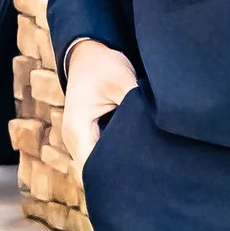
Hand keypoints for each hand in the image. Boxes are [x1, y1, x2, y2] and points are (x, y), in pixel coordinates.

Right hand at [61, 37, 137, 172]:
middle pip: (95, 171)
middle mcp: (73, 140)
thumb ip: (136, 106)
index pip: (95, 167)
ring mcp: (78, 140)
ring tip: (143, 169)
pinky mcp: (86, 136)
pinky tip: (134, 156)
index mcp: (78, 129)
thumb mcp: (122, 80)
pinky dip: (114, 156)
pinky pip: (99, 155)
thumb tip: (156, 127)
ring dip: (116, 166)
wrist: (87, 53)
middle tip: (148, 177)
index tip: (142, 177)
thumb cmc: (102, 65)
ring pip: (96, 165)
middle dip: (120, 175)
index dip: (118, 175)